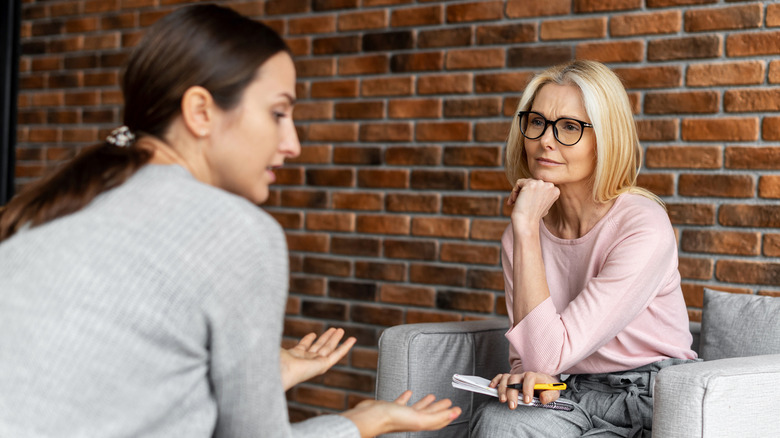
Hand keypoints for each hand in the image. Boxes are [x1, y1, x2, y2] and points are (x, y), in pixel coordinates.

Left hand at [279, 327, 355, 390]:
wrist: (278, 372)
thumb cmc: (273, 359)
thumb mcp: (273, 344)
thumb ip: (272, 335)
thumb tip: (263, 325)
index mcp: (292, 356)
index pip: (303, 347)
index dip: (308, 340)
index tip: (313, 334)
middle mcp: (305, 361)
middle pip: (318, 347)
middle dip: (325, 338)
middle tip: (333, 329)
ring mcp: (314, 364)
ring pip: (328, 349)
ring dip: (335, 339)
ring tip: (341, 330)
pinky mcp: (323, 366)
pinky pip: (337, 355)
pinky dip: (345, 347)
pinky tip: (352, 340)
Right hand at [341, 390, 460, 437]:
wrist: (369, 416)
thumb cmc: (391, 419)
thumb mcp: (418, 419)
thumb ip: (436, 417)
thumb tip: (454, 414)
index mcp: (419, 423)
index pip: (438, 421)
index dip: (448, 415)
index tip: (457, 409)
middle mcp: (411, 419)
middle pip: (430, 413)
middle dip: (440, 408)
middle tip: (448, 401)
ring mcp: (401, 414)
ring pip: (417, 408)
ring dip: (426, 402)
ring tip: (432, 396)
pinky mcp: (390, 408)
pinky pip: (401, 402)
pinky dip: (406, 397)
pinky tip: (409, 392)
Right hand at [489, 372, 560, 408]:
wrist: (544, 383)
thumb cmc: (548, 388)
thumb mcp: (554, 392)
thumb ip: (549, 395)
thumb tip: (542, 398)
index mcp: (535, 376)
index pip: (529, 378)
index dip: (527, 389)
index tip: (527, 401)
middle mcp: (523, 375)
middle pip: (514, 380)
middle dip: (512, 393)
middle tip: (512, 405)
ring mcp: (515, 376)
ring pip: (506, 379)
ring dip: (503, 389)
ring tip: (503, 400)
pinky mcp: (509, 379)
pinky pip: (500, 377)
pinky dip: (495, 381)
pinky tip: (492, 388)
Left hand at [507, 178, 559, 226]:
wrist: (527, 223)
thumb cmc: (533, 216)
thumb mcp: (544, 204)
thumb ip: (544, 194)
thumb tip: (537, 188)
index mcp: (555, 190)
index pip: (540, 185)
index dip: (531, 194)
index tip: (527, 203)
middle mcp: (550, 185)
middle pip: (532, 182)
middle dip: (524, 192)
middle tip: (518, 202)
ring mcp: (541, 184)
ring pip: (525, 182)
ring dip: (518, 192)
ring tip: (515, 202)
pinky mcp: (530, 184)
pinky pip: (518, 183)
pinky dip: (514, 192)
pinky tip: (514, 201)